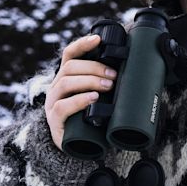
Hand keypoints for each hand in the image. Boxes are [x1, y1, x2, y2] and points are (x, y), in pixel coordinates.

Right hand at [44, 34, 116, 150]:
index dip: (82, 44)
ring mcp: (53, 103)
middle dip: (94, 67)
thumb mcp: (98, 96)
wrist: (76, 146)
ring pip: (66, 83)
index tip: (98, 39)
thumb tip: (133, 70)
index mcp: (67, 77)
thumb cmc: (90, 117)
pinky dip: (80, 100)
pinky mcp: (54, 120)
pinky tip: (93, 98)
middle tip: (114, 75)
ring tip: (107, 86)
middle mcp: (57, 87)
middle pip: (70, 67)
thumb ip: (107, 83)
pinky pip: (62, 106)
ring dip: (89, 81)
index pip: (70, 54)